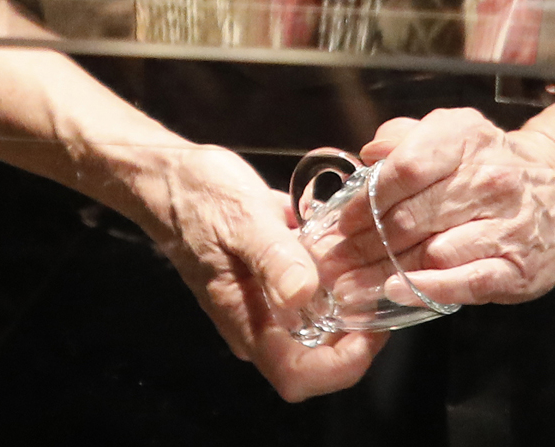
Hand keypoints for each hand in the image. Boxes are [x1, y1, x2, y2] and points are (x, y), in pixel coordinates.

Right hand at [115, 142, 388, 401]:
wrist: (173, 178)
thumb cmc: (200, 197)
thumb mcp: (241, 217)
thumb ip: (273, 257)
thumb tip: (303, 296)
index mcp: (246, 322)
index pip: (299, 376)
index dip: (343, 364)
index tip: (372, 325)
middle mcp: (260, 324)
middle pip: (321, 357)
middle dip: (359, 330)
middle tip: (380, 284)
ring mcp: (268, 306)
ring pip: (323, 327)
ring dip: (352, 302)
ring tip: (371, 260)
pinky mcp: (275, 284)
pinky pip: (316, 297)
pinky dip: (338, 278)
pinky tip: (348, 244)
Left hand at [331, 106, 554, 307]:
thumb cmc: (494, 165)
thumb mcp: (453, 133)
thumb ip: (406, 138)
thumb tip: (368, 155)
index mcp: (466, 140)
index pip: (406, 168)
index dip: (365, 199)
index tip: (338, 221)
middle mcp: (489, 180)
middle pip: (411, 217)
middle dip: (362, 245)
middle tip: (331, 263)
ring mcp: (506, 225)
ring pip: (432, 252)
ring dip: (383, 273)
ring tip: (349, 286)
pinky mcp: (518, 266)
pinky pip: (467, 281)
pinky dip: (429, 289)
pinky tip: (398, 290)